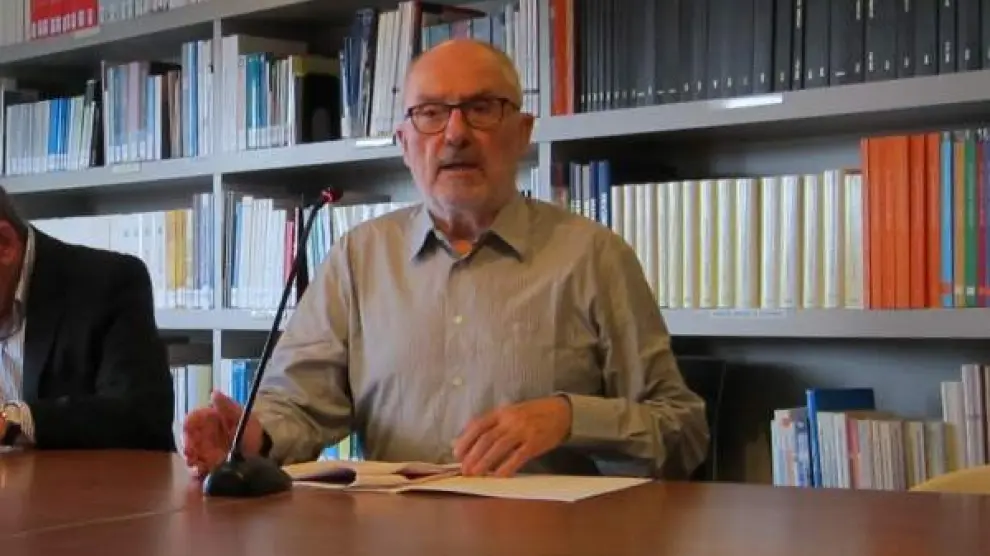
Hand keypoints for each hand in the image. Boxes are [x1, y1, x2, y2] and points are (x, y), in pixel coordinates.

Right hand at [182, 391, 263, 478]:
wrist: (261, 451)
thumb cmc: (251, 430)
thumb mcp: (242, 417)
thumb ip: (228, 406)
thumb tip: (214, 393)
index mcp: (209, 420)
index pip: (192, 420)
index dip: (188, 425)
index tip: (188, 431)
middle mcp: (203, 435)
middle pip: (187, 439)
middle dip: (186, 445)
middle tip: (190, 453)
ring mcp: (203, 451)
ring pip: (190, 454)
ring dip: (191, 459)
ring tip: (196, 465)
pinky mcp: (207, 465)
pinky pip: (197, 468)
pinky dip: (196, 470)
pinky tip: (201, 472)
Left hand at [452, 396, 571, 476]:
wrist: (560, 412)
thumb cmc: (532, 414)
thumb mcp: (510, 413)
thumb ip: (491, 425)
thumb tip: (467, 440)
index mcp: (501, 412)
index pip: (478, 425)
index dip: (465, 440)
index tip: (456, 454)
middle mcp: (510, 420)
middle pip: (486, 438)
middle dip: (473, 455)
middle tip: (464, 470)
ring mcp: (523, 431)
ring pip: (499, 448)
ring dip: (485, 462)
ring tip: (475, 474)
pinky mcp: (534, 443)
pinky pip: (517, 457)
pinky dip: (506, 467)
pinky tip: (498, 476)